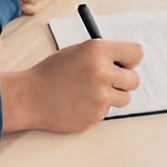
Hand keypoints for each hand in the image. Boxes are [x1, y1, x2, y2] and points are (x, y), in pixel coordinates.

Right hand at [0, 39, 142, 133]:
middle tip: (109, 80)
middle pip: (134, 79)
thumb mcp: (77, 52)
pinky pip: (107, 111)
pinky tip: (80, 102)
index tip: (124, 62)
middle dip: (123, 80)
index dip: (130, 59)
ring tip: (91, 91)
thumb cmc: (51, 73)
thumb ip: (102, 55)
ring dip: (112, 96)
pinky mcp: (96, 115)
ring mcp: (100, 96)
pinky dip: (97, 108)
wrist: (30, 96)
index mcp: (97, 50)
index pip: (136, 52)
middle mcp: (102, 72)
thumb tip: (125, 62)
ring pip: (124, 98)